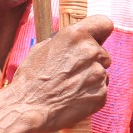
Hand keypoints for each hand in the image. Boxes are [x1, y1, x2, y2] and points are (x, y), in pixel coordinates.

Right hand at [9, 15, 113, 132]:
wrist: (28, 108)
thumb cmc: (31, 78)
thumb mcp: (42, 47)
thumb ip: (65, 41)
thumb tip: (75, 38)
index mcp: (76, 35)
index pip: (104, 23)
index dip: (100, 32)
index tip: (95, 39)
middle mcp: (91, 51)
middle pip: (103, 52)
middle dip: (92, 60)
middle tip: (71, 71)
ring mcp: (99, 74)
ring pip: (102, 73)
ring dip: (90, 78)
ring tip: (69, 86)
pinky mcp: (101, 94)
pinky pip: (100, 90)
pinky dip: (90, 94)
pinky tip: (73, 98)